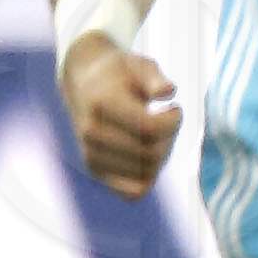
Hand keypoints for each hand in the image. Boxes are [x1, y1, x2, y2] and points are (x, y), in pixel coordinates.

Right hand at [60, 36, 178, 198]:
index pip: (150, 128)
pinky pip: (132, 192)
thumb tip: (168, 91)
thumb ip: (155, 78)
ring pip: (146, 174)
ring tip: (154, 135)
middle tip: (166, 121)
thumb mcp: (140, 65)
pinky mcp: (95, 170)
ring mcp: (90, 154)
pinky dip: (148, 178)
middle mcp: (92, 132)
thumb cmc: (120, 73)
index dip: (173, 121)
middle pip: (151, 153)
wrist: (82, 83)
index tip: (174, 108)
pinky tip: (148, 154)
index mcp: (102, 103)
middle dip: (170, 138)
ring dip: (161, 157)